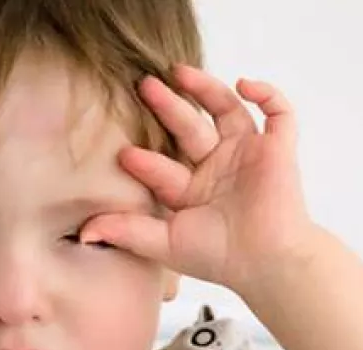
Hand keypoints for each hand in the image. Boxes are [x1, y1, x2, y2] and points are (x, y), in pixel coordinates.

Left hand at [81, 65, 320, 292]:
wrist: (270, 265)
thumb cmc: (222, 258)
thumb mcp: (166, 244)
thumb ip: (128, 233)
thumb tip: (84, 232)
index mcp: (192, 188)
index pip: (163, 166)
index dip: (145, 160)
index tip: (125, 154)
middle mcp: (217, 166)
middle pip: (190, 127)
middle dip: (168, 107)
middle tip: (145, 86)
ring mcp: (247, 154)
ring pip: (226, 110)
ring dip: (206, 88)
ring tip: (181, 72)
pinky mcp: (278, 149)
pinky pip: (279, 113)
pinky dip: (267, 94)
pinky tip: (245, 84)